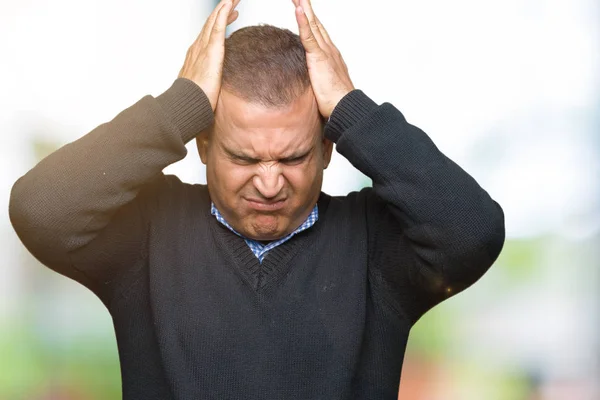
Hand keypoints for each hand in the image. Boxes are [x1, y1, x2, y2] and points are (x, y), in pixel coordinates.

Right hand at [178, 0, 239, 110]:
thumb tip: (213, 86)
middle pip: (212, 23)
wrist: (186, 105)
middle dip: (223, 10)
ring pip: (215, 22)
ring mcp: (203, 48)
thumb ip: (208, 82)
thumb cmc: (193, 101)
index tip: (231, 13)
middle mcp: (198, 48)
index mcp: (197, 56)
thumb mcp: (202, 88)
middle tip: (233, 0)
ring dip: (224, 7)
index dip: (220, 21)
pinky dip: (223, 15)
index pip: (210, 34)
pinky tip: (228, 5)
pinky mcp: (211, 52)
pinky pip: (217, 29)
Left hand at [292, 0, 354, 118]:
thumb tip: (314, 84)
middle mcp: (329, 50)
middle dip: (307, 9)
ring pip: (312, 25)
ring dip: (304, 9)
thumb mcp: (325, 87)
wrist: (346, 107)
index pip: (318, 33)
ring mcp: (325, 53)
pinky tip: (298, 9)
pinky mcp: (319, 58)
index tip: (304, 9)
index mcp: (330, 56)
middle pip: (316, 24)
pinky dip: (303, 22)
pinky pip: (309, 36)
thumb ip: (319, 80)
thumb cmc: (337, 102)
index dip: (311, 20)